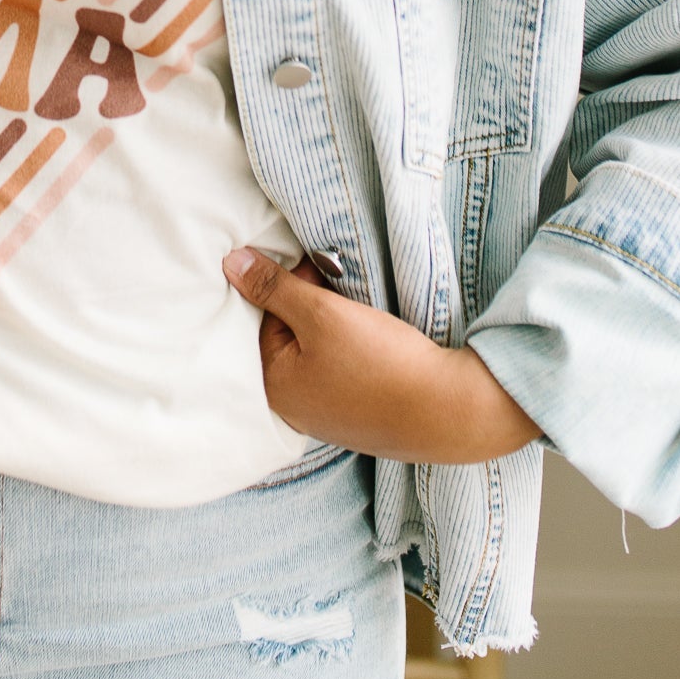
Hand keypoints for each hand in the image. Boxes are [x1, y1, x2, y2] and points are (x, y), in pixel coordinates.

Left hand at [222, 246, 540, 463]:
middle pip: (290, 334)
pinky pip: (342, 370)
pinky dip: (353, 349)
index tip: (324, 274)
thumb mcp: (320, 313)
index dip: (294, 286)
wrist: (449, 410)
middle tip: (345, 291)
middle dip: (313, 306)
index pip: (265, 315)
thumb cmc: (379, 362)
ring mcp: (327, 415)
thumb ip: (273, 287)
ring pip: (318, 350)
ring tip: (362, 315)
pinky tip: (374, 341)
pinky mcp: (358, 414)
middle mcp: (294, 408)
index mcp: (274, 387)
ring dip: (335, 325)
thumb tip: (230, 263)